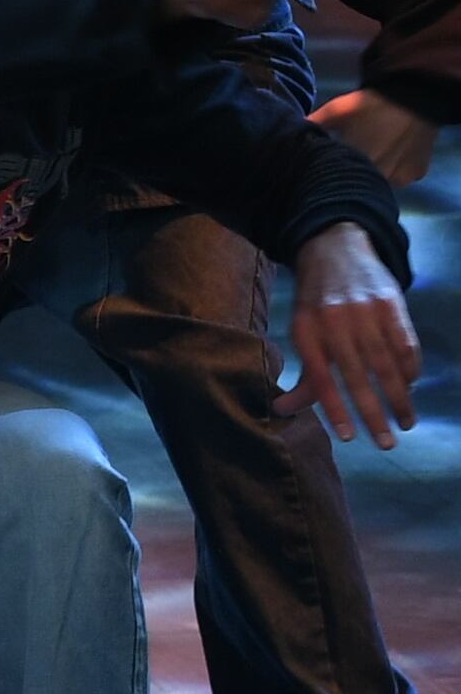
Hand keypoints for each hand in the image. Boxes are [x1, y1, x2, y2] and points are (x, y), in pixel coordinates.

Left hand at [282, 223, 419, 445]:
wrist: (335, 249)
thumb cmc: (316, 303)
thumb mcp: (301, 331)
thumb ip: (303, 373)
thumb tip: (283, 411)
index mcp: (307, 331)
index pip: (320, 378)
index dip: (334, 409)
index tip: (349, 438)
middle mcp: (335, 322)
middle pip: (356, 377)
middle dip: (373, 413)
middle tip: (386, 444)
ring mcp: (365, 311)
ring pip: (385, 364)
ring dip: (398, 398)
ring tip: (405, 424)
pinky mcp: (391, 303)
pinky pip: (405, 343)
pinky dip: (410, 368)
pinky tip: (410, 387)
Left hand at [315, 88, 434, 187]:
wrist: (415, 95)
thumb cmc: (370, 105)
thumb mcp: (335, 112)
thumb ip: (311, 126)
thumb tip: (289, 132)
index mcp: (355, 164)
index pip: (336, 179)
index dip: (330, 172)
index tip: (327, 163)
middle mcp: (378, 177)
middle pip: (358, 183)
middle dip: (350, 174)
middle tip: (350, 156)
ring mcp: (400, 178)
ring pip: (379, 182)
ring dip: (372, 173)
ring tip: (373, 153)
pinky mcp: (416, 174)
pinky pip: (400, 177)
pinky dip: (394, 169)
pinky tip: (392, 153)